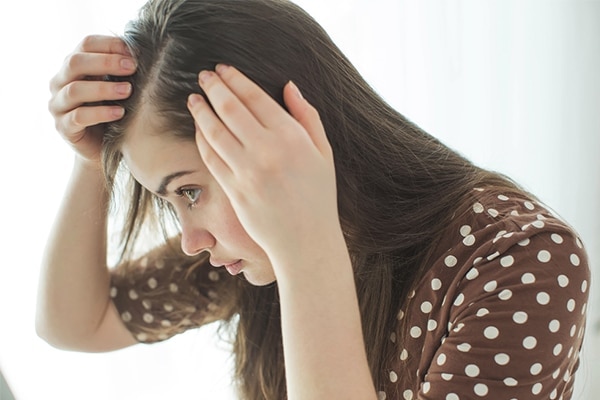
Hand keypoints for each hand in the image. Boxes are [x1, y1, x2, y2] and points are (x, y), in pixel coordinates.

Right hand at [48, 35, 135, 164]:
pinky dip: (101, 113)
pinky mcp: (63, 127)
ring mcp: (58, 105)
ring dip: (104, 88)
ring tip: (128, 90)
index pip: (86, 45)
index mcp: (73, 66)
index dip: (109, 44)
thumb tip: (142, 49)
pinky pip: (79, 117)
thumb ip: (121, 69)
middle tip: (132, 67)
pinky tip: (120, 112)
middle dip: (106, 62)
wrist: (105, 147)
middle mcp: (60, 82)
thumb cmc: (114, 110)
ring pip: (75, 90)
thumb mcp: (117, 86)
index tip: (133, 52)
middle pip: (75, 62)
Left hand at [187, 65, 339, 267]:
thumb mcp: (323, 152)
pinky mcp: (233, 190)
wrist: (306, 241)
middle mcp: (267, 151)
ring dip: (201, 111)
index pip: (255, 98)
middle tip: (203, 76)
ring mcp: (247, 172)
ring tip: (194, 99)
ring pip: (215, 131)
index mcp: (291, 137)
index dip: (235, 79)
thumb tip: (289, 85)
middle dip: (213, 87)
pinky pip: (211, 158)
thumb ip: (307, 116)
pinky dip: (202, 140)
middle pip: (230, 109)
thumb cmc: (318, 196)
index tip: (223, 69)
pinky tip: (199, 130)